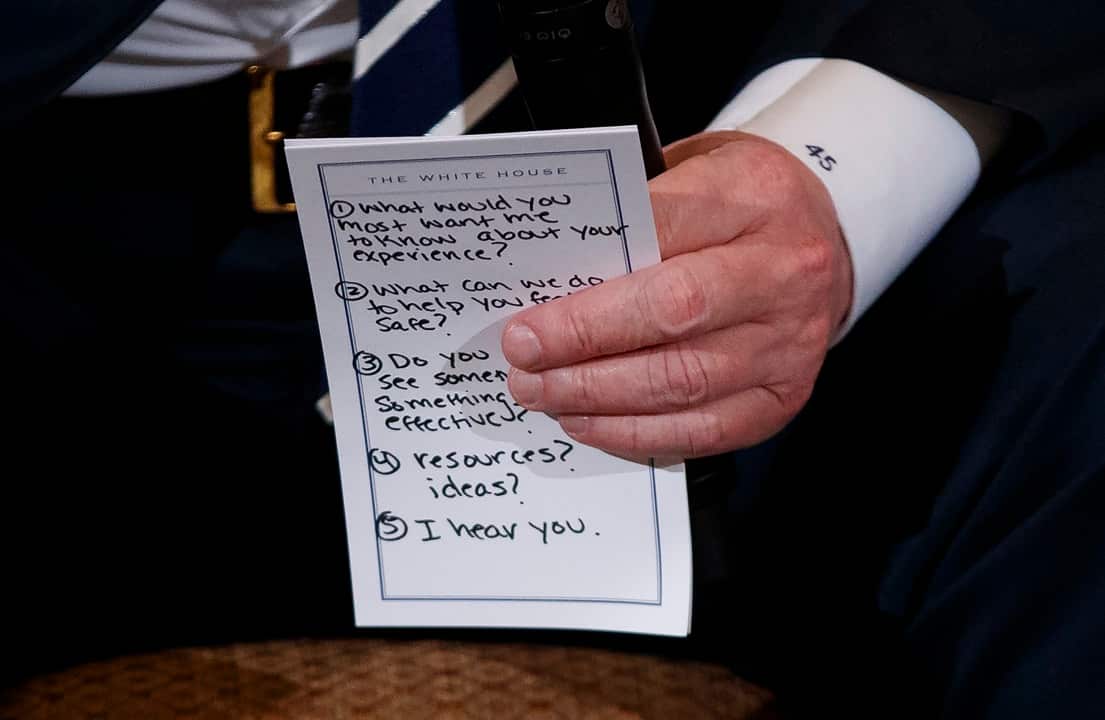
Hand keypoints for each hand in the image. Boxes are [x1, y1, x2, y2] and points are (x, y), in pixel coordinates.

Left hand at [502, 130, 853, 459]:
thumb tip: (548, 279)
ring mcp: (790, 341)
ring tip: (545, 394)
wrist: (821, 241)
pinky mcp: (783, 396)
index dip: (591, 284)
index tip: (528, 317)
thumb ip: (632, 219)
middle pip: (675, 312)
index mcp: (754, 196)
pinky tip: (590, 422)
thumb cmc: (740, 206)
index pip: (660, 235)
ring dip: (600, 396)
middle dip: (585, 342)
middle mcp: (783, 272)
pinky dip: (637, 433)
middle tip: (524, 359)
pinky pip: (705, 429)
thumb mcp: (694, 174)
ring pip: (684, 380)